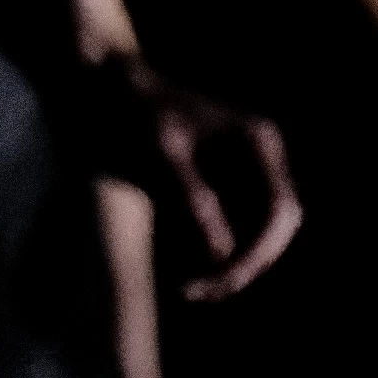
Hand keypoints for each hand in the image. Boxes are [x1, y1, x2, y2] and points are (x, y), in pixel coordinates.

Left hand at [94, 57, 301, 300]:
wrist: (99, 85)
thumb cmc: (129, 109)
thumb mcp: (158, 149)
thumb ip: (191, 197)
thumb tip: (223, 253)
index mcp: (256, 142)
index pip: (279, 211)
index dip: (259, 252)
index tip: (223, 278)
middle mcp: (257, 158)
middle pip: (270, 229)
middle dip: (242, 265)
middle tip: (200, 292)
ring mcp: (241, 173)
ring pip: (251, 236)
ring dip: (227, 266)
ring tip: (188, 290)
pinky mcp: (218, 187)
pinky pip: (227, 231)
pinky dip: (210, 255)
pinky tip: (182, 273)